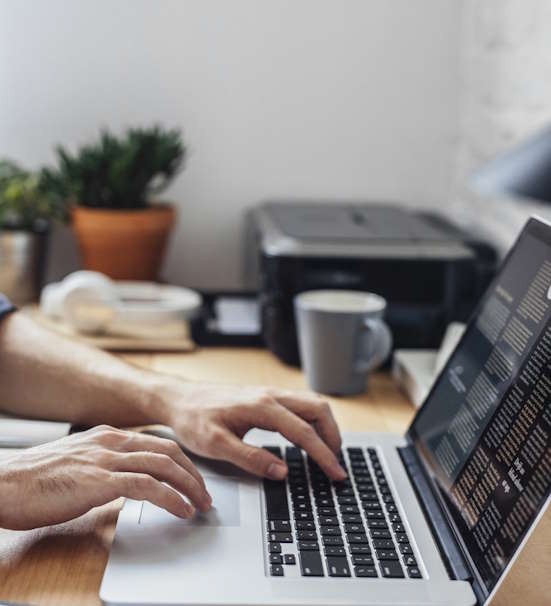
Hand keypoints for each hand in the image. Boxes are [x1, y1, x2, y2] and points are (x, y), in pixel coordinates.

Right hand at [0, 425, 210, 529]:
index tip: (192, 478)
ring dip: (189, 486)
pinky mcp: (100, 481)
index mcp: (106, 436)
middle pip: (168, 450)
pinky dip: (171, 499)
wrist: (2, 484)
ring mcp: (106, 458)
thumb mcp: (77, 465)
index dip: (181, 461)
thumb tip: (125, 486)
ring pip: (164, 466)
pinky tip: (181, 510)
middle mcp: (111, 441)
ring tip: (200, 504)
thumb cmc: (33, 481)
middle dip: (193, 472)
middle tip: (205, 492)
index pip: (157, 443)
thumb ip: (104, 468)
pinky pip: (148, 487)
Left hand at [164, 383, 346, 480]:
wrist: (179, 399)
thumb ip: (250, 459)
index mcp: (262, 406)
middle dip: (333, 437)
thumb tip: (281, 472)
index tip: (336, 473)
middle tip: (335, 465)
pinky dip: (313, 422)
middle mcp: (271, 395)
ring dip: (325, 427)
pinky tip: (308, 439)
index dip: (323, 454)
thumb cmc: (193, 419)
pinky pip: (300, 405)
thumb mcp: (216, 445)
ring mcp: (270, 394)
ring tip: (327, 453)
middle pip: (318, 409)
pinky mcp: (266, 397)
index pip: (304, 431)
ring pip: (312, 404)